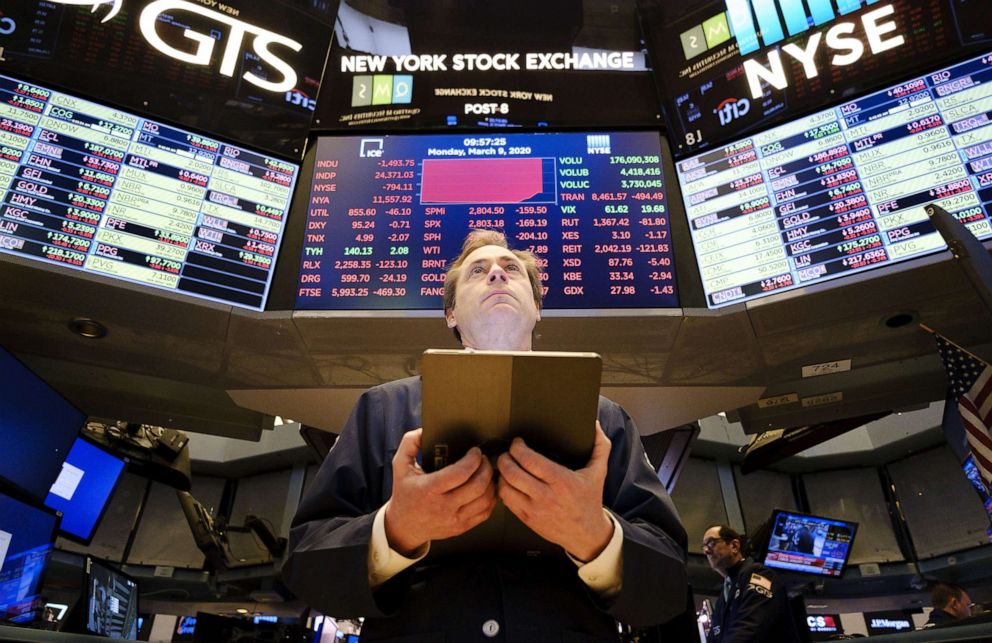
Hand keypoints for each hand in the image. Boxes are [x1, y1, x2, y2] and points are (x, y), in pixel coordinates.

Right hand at [384, 428, 496, 555]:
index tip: (475, 451)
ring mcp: (454, 520)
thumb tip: (424, 430)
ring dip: (491, 482)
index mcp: (429, 489)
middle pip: (477, 486)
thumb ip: (409, 443)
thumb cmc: (404, 493)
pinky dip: (491, 498)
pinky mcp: (462, 527)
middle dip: (486, 468)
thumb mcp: (400, 465)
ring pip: (485, 500)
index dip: (473, 459)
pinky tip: (487, 488)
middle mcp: (443, 507)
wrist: (404, 526)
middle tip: (484, 459)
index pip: (460, 473)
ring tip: (486, 472)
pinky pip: (485, 512)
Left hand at [497, 421, 613, 561]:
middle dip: (504, 458)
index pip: (530, 460)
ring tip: (505, 466)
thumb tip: (595, 425)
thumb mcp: (599, 472)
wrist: (587, 534)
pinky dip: (503, 489)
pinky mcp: (527, 519)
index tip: (518, 442)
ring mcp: (534, 509)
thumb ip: (600, 446)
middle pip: (513, 473)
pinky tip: (507, 482)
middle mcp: (546, 496)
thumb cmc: (590, 501)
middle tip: (507, 453)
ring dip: (501, 474)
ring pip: (505, 487)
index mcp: (562, 481)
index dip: (518, 448)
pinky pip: (506, 502)